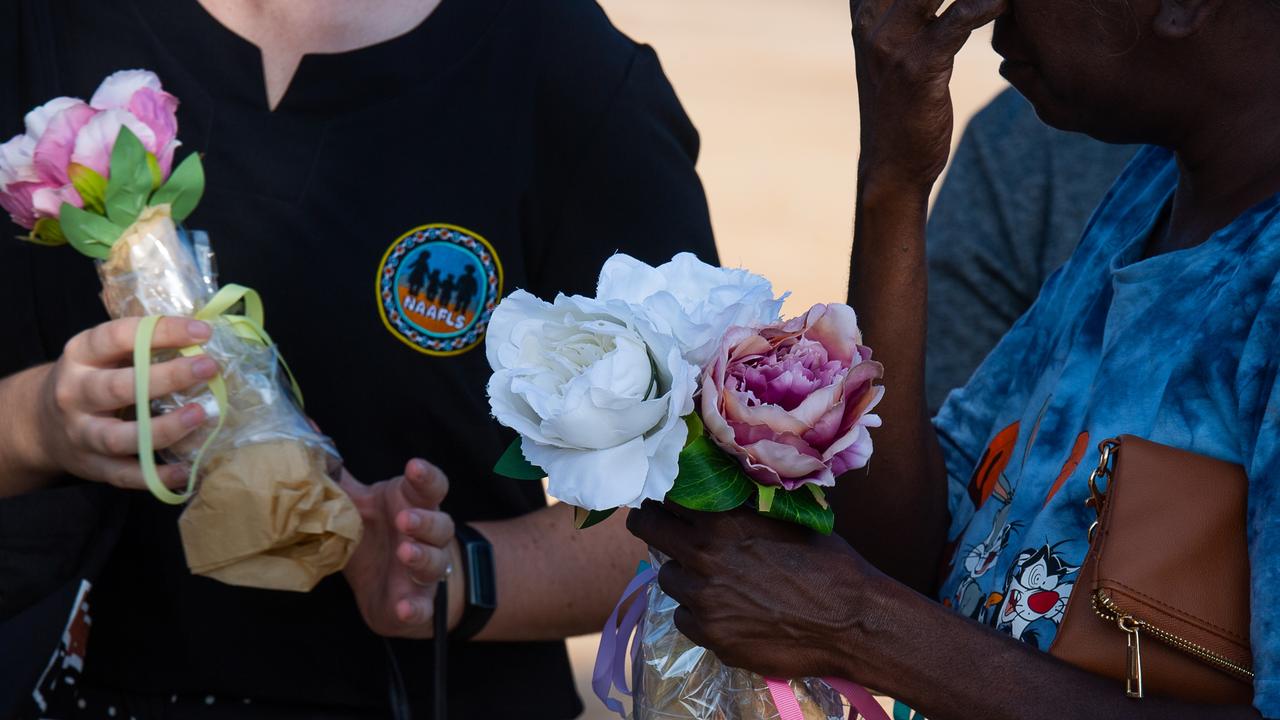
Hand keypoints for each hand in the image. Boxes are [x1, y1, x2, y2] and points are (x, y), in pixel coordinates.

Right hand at [33, 316, 216, 487]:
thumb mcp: (104, 353)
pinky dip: (156, 475)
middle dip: (167, 377)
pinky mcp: (92, 466)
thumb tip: (203, 337)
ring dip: (163, 428)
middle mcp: (75, 392)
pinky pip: (126, 474)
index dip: (162, 332)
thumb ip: (142, 346)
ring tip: (200, 415)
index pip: (119, 336)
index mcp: (81, 354)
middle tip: (208, 368)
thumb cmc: (92, 378)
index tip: (203, 332)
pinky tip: (186, 470)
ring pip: (119, 437)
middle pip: (119, 387)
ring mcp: (81, 433)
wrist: (41, 423)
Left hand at [342, 458, 461, 637]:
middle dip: (425, 520)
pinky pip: (423, 606)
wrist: (389, 586)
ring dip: (423, 556)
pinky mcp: (417, 603)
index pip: (430, 487)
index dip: (426, 476)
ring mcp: (425, 571)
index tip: (413, 466)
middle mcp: (427, 536)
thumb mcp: (355, 503)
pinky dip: (416, 607)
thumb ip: (336, 473)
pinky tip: (404, 607)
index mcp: (413, 505)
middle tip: (403, 518)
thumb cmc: (373, 535)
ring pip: (435, 561)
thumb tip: (306, 429)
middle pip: (440, 523)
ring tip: (404, 552)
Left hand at [627, 502, 892, 680]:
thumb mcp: (783, 519)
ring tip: (715, 580)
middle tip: (657, 525)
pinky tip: (727, 612)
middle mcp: (703, 557)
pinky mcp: (709, 635)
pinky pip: (683, 617)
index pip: (668, 497)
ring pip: (669, 578)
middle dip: (652, 524)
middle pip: (650, 529)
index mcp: (722, 521)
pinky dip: (698, 613)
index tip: (666, 501)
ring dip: (684, 575)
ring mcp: (702, 600)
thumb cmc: (827, 563)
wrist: (850, 620)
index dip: (667, 498)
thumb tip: (716, 493)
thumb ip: (741, 509)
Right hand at [852, 0, 1008, 191]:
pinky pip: (959, 18)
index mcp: (864, 12)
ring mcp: (890, 43)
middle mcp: (871, 21)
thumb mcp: (891, 51)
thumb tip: (931, 1)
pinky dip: (986, 5)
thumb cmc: (901, 108)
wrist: (891, 167)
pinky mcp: (917, 66)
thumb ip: (903, 12)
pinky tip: (1004, 4)